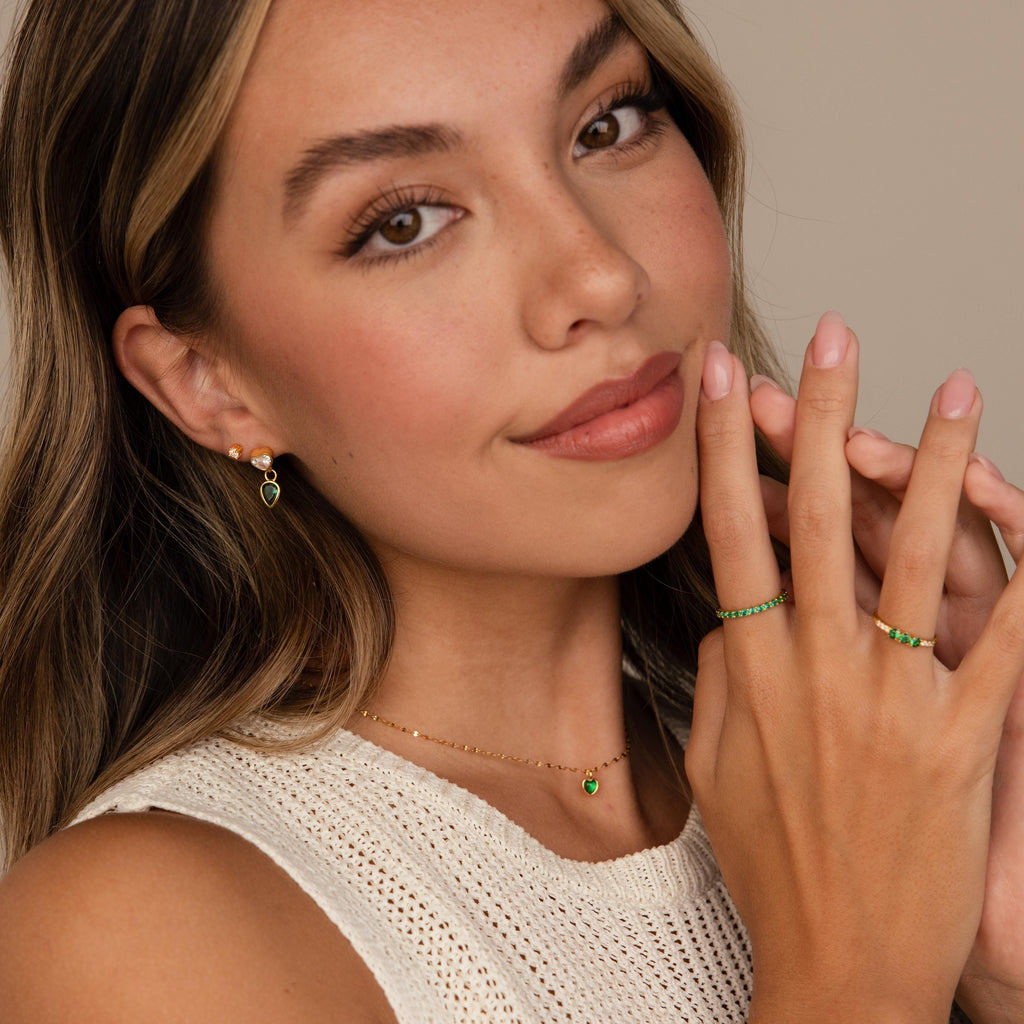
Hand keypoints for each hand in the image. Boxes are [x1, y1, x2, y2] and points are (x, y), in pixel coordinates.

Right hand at [686, 312, 1023, 1022]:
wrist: (841, 963)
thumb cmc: (774, 865)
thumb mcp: (713, 767)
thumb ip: (722, 677)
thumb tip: (738, 612)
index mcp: (751, 671)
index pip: (732, 530)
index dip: (725, 448)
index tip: (722, 381)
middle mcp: (817, 668)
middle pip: (821, 516)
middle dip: (822, 415)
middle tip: (833, 340)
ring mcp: (893, 699)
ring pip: (917, 555)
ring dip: (935, 466)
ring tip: (951, 392)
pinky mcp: (962, 737)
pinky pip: (1006, 642)